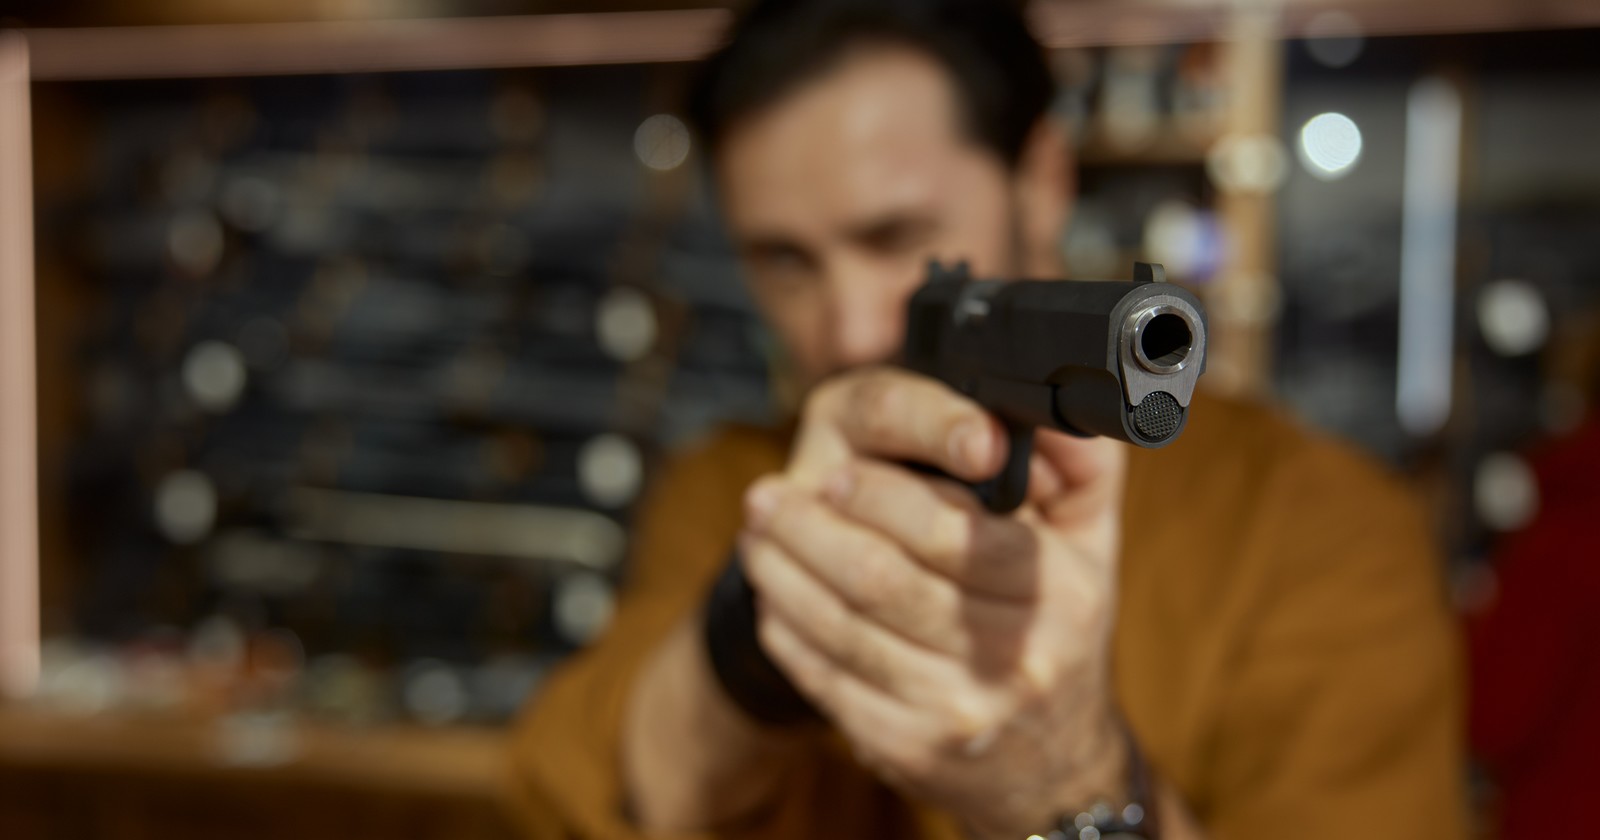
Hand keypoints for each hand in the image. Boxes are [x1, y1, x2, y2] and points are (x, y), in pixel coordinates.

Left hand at [740, 367, 1130, 836]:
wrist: (1052, 764)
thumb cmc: (1055, 625)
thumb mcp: (1090, 539)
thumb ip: (1075, 460)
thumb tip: (1032, 401)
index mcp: (1061, 591)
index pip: (954, 530)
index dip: (882, 495)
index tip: (833, 471)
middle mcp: (1015, 656)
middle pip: (883, 577)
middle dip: (811, 527)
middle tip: (767, 496)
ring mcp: (957, 710)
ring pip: (843, 627)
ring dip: (783, 572)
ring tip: (757, 534)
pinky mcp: (907, 748)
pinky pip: (826, 679)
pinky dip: (788, 630)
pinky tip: (773, 597)